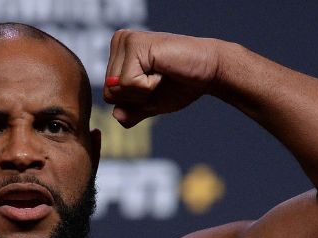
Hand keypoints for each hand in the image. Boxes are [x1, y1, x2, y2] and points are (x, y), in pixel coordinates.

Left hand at [103, 31, 221, 127]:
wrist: (209, 72)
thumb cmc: (181, 85)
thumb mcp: (150, 104)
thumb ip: (131, 112)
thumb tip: (116, 115)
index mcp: (118, 55)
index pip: (108, 95)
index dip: (134, 101)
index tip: (154, 85)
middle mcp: (119, 42)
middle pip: (109, 93)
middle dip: (137, 98)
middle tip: (159, 80)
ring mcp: (126, 41)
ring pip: (116, 89)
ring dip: (143, 92)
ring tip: (160, 74)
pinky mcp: (135, 45)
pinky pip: (128, 84)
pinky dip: (148, 86)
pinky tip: (162, 70)